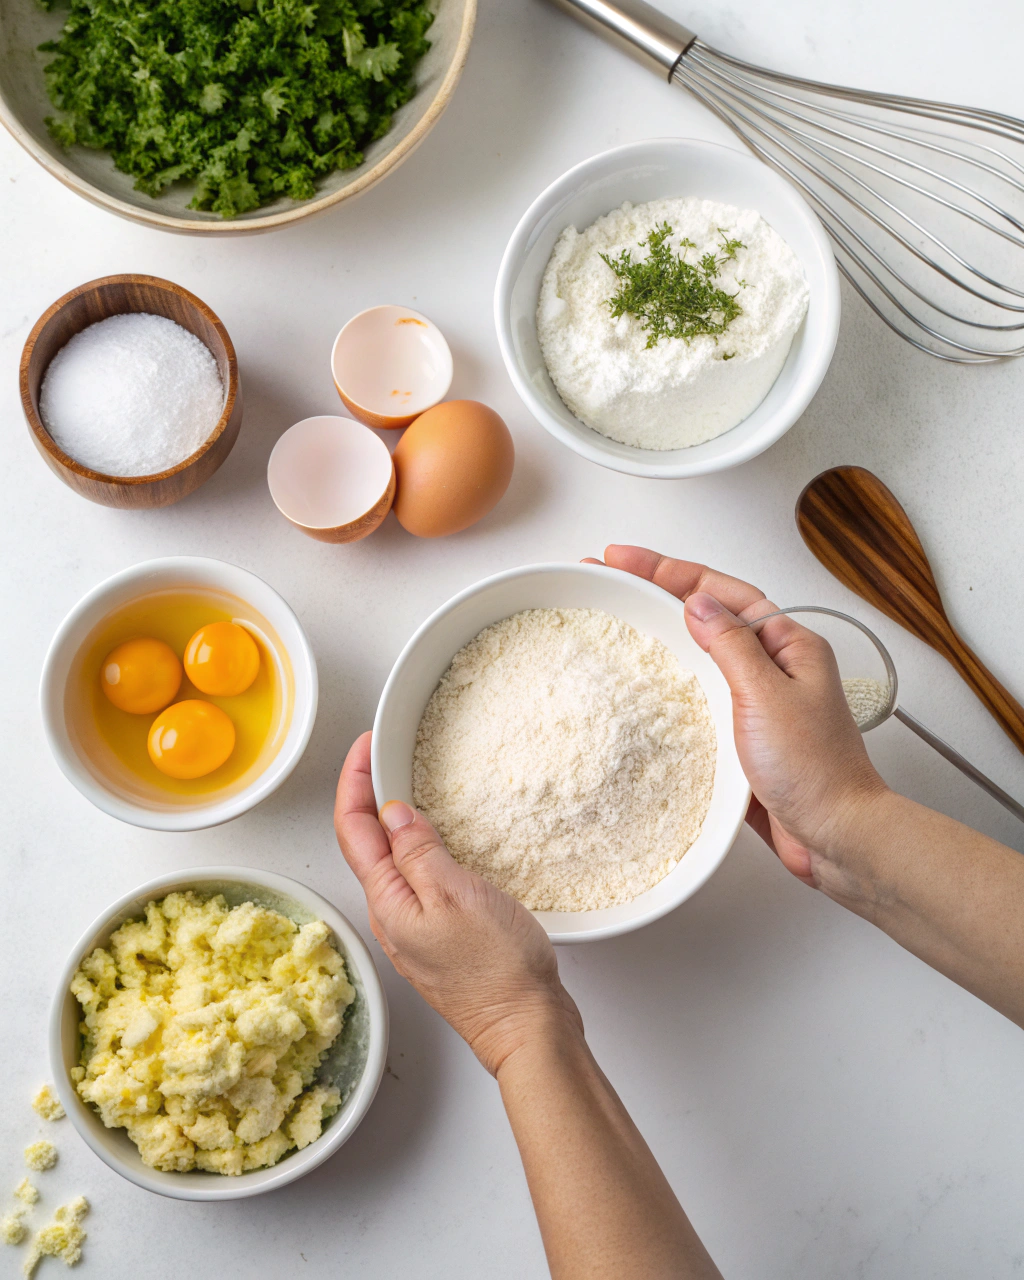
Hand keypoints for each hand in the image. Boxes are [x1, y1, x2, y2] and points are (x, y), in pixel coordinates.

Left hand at [334, 732, 582, 1074]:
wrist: (526, 1028)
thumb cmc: (496, 969)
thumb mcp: (455, 895)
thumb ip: (419, 851)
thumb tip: (392, 812)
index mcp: (387, 902)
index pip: (352, 829)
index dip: (353, 782)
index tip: (365, 746)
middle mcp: (392, 916)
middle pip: (364, 844)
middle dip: (366, 795)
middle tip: (383, 755)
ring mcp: (415, 929)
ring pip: (390, 862)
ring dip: (391, 820)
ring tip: (407, 785)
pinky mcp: (440, 937)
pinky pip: (416, 881)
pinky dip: (417, 848)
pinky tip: (438, 840)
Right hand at [585, 546, 887, 888]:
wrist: (835, 837)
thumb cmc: (817, 772)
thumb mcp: (768, 695)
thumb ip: (731, 645)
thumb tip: (697, 602)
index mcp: (788, 644)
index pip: (720, 590)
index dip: (668, 569)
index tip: (624, 558)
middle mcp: (773, 666)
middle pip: (706, 613)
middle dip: (655, 593)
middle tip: (608, 578)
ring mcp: (755, 700)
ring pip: (699, 653)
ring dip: (659, 633)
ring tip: (616, 618)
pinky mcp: (740, 734)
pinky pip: (698, 696)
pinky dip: (668, 684)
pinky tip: (642, 687)